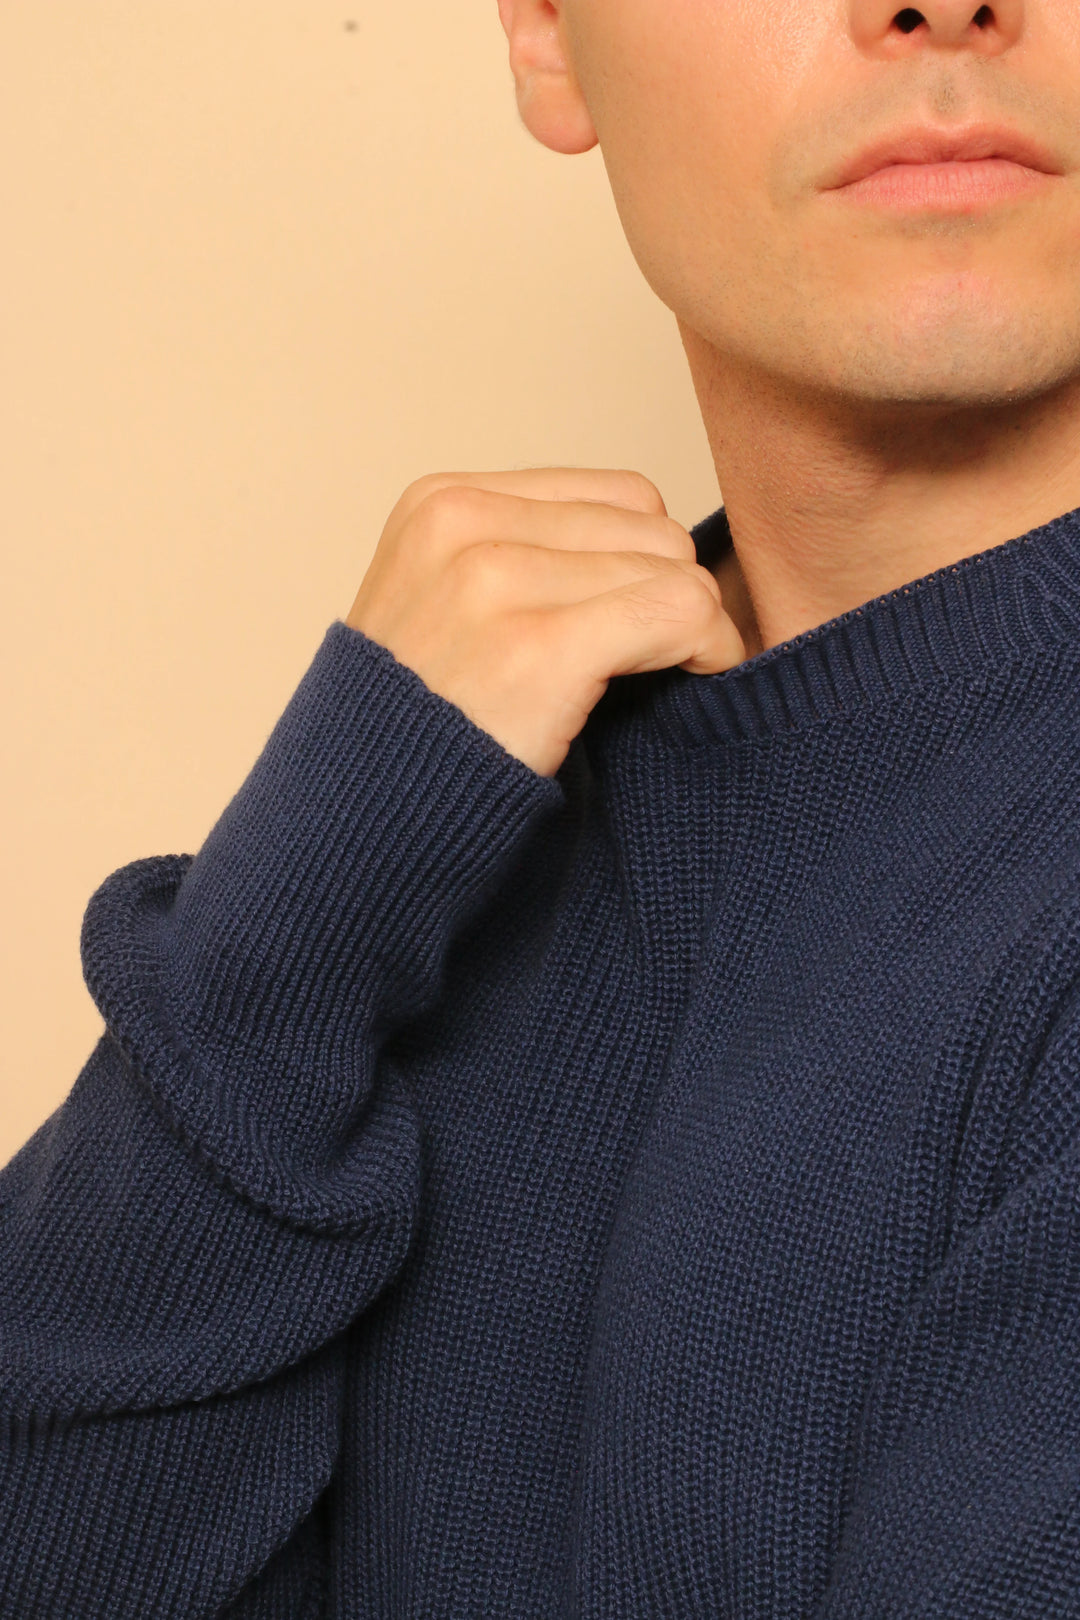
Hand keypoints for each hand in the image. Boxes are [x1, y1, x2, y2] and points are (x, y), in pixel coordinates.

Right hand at [346, 467, 745, 776]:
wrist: (360, 821)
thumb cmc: (420, 731)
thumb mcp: (441, 608)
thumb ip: (522, 559)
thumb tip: (657, 543)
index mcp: (441, 505)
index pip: (617, 496)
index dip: (648, 562)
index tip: (643, 623)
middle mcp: (463, 526)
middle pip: (651, 530)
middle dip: (671, 595)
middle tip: (663, 663)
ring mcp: (495, 582)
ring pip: (673, 570)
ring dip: (692, 629)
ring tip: (667, 677)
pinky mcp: (537, 646)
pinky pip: (680, 613)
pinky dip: (711, 646)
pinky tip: (700, 677)